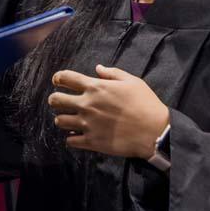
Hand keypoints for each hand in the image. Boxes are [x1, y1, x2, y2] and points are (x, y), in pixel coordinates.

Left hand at [48, 65, 168, 159]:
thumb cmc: (145, 103)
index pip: (65, 78)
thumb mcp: (132, 81)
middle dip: (54, 100)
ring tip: (68, 120)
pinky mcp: (91, 142)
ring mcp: (87, 124)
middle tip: (59, 102)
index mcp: (95, 87)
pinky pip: (70, 141)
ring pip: (59, 121)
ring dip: (62, 119)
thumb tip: (98, 68)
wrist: (155, 132)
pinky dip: (71, 138)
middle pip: (56, 100)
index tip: (57, 81)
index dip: (58, 78)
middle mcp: (87, 105)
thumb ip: (113, 73)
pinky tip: (77, 136)